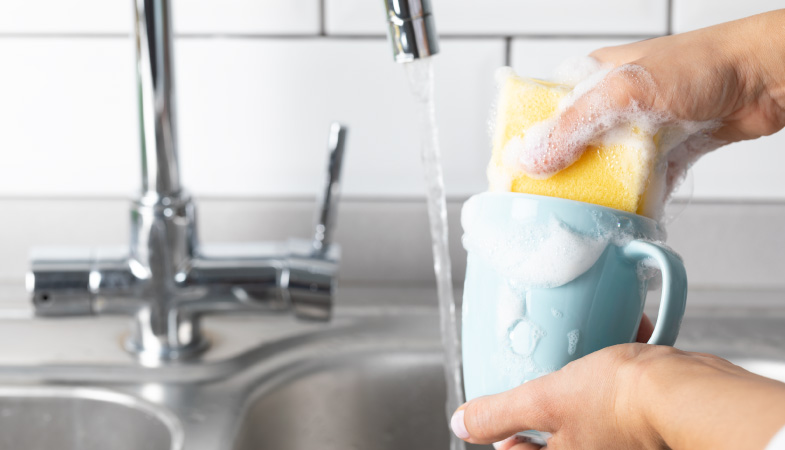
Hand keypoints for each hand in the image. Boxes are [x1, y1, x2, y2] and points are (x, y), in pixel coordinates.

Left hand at [450, 344, 784, 449]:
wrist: (688, 392)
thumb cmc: (619, 402)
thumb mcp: (544, 401)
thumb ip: (499, 415)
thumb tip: (461, 424)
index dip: (508, 429)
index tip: (508, 403)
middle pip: (555, 430)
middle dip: (551, 392)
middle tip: (548, 368)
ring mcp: (623, 441)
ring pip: (589, 406)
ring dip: (586, 373)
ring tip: (586, 347)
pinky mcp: (647, 420)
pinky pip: (624, 392)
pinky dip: (621, 363)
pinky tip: (625, 334)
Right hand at [519, 9, 784, 192]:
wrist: (765, 78)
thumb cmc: (702, 65)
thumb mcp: (624, 90)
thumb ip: (573, 125)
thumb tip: (531, 159)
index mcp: (591, 76)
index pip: (543, 111)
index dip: (526, 144)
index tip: (513, 176)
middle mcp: (612, 102)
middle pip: (572, 146)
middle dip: (562, 176)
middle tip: (549, 202)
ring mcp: (640, 126)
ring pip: (607, 166)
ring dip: (601, 190)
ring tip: (585, 214)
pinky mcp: (667, 148)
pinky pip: (642, 179)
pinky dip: (637, 198)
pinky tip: (627, 214)